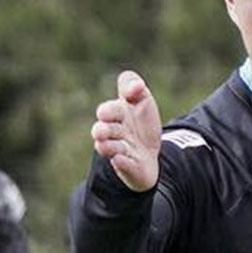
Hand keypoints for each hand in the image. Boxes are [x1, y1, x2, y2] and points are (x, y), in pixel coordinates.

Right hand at [91, 70, 161, 191]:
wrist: (150, 152)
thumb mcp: (141, 99)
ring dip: (109, 147)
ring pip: (110, 149)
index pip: (108, 110)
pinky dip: (122, 163)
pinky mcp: (131, 167)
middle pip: (104, 131)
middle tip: (100, 131)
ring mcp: (122, 151)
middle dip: (102, 130)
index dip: (108, 110)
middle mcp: (115, 133)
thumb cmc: (141, 123)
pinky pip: (125, 166)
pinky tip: (119, 159)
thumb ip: (132, 84)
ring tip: (106, 146)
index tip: (107, 111)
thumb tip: (137, 86)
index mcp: (116, 115)